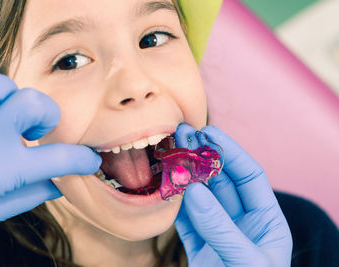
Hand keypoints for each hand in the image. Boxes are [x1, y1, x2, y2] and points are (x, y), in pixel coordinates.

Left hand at [0, 50, 101, 242]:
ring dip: (8, 96)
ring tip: (0, 111)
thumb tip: (60, 186)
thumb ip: (28, 197)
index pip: (60, 160)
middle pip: (35, 105)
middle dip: (46, 116)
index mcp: (1, 171)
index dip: (83, 160)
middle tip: (34, 132)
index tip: (89, 161)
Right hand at [174, 124, 292, 265]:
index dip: (230, 152)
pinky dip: (172, 203)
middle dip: (202, 158)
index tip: (209, 133)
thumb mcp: (245, 262)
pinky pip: (183, 219)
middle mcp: (241, 223)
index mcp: (265, 222)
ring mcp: (217, 233)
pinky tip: (163, 186)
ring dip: (184, 177)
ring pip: (199, 198)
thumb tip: (195, 191)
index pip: (249, 177)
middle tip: (183, 135)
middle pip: (221, 182)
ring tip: (169, 153)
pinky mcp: (197, 247)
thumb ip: (221, 228)